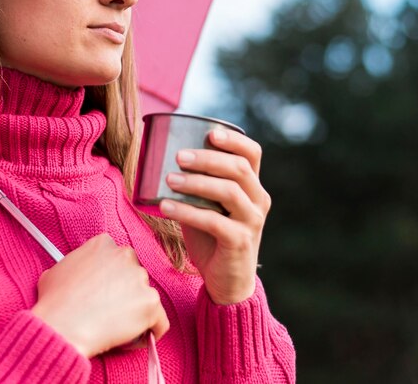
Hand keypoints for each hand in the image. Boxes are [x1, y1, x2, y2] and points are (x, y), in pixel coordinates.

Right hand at [30, 233, 169, 357]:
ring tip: (118, 328)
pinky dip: (153, 330)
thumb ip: (75, 265)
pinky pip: (160, 321)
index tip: (105, 292)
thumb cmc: (54, 302)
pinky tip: (139, 337)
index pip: (117, 258)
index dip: (111, 277)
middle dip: (125, 292)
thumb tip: (77, 274)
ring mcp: (140, 278)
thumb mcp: (56, 271)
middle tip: (110, 311)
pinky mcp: (151, 302)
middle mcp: (125, 255)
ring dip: (136, 311)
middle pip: (133, 275)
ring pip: (146, 296)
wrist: (62, 326)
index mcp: (103, 244)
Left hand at [160, 128, 270, 304]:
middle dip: (207, 158)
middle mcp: (258, 201)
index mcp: (253, 187)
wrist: (227, 283)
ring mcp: (252, 221)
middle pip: (238, 168)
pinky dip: (187, 211)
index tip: (210, 133)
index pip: (252, 154)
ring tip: (169, 180)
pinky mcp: (239, 242)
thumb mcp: (207, 207)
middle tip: (178, 156)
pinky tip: (166, 207)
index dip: (234, 140)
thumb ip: (195, 187)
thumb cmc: (213, 240)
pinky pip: (214, 220)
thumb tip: (160, 163)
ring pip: (228, 191)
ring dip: (196, 182)